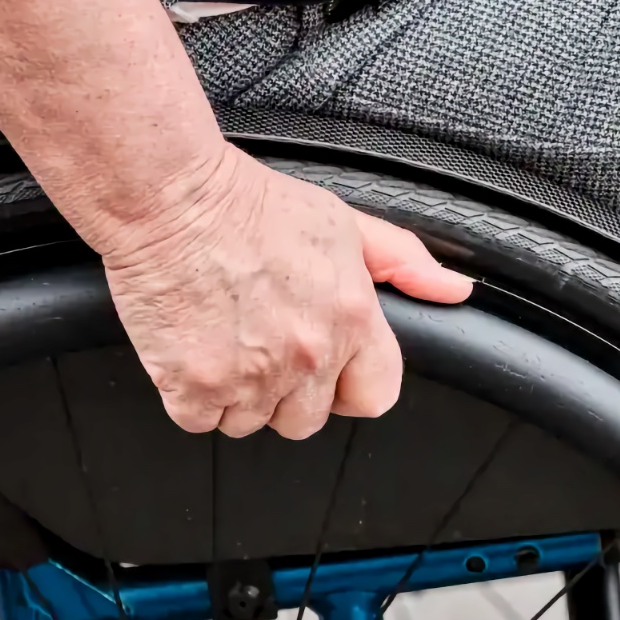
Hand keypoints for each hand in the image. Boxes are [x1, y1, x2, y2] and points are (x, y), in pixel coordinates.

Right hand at [97, 146, 472, 438]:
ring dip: (239, 396)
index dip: (351, 388)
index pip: (376, 396)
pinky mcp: (193, 386)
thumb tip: (452, 289)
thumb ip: (404, 261)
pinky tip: (192, 353)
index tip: (330, 371)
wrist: (167, 196)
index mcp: (352, 319)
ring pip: (254, 423)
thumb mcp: (345, 224)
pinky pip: (201, 421)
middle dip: (290, 394)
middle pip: (309, 419)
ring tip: (226, 342)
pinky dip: (192, 398)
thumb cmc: (249, 204)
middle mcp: (307, 354)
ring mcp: (250, 376)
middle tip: (264, 347)